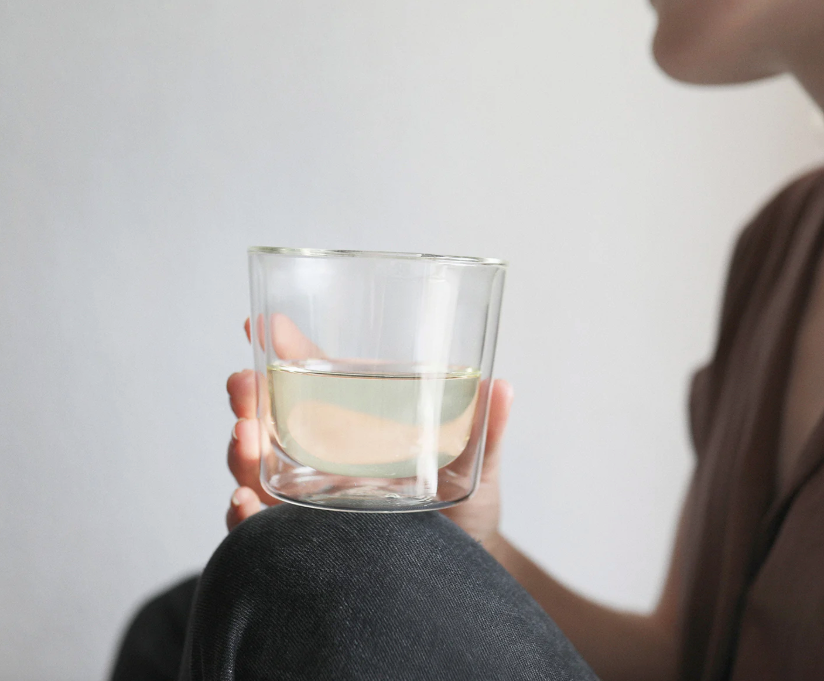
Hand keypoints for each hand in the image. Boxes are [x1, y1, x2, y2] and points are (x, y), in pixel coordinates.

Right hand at [225, 317, 514, 542]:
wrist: (460, 573)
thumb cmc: (465, 512)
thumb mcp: (476, 464)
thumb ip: (485, 427)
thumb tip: (502, 385)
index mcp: (356, 423)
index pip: (310, 377)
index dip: (283, 349)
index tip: (260, 324)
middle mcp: (323, 457)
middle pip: (269, 418)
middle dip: (248, 397)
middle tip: (244, 385)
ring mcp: (308, 499)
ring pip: (255, 468)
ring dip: (240, 450)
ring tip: (246, 437)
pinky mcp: (301, 542)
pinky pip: (259, 528)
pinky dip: (242, 515)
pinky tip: (243, 504)